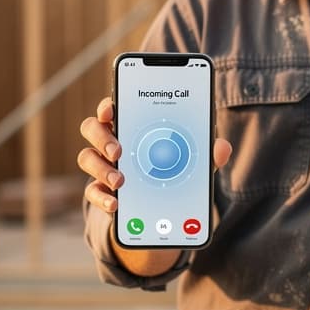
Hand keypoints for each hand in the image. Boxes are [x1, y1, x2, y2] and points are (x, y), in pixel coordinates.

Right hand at [77, 97, 232, 213]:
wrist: (162, 204)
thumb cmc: (177, 167)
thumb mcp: (195, 159)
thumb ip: (206, 151)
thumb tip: (222, 148)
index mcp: (132, 124)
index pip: (113, 107)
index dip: (108, 105)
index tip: (111, 109)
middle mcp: (112, 141)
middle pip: (92, 128)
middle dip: (103, 137)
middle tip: (119, 150)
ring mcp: (103, 165)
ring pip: (87, 157)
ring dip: (101, 168)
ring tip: (120, 180)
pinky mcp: (102, 191)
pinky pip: (92, 191)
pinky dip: (102, 197)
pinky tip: (115, 204)